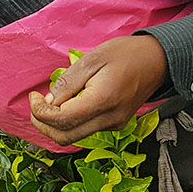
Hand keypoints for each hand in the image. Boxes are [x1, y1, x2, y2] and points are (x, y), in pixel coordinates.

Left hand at [28, 35, 167, 145]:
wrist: (158, 60)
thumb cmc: (126, 54)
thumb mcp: (92, 59)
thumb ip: (68, 82)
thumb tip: (48, 102)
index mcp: (103, 100)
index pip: (62, 120)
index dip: (40, 112)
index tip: (34, 96)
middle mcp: (110, 119)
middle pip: (65, 137)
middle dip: (43, 124)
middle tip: (36, 104)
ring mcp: (114, 124)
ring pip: (74, 137)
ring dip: (55, 125)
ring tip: (51, 103)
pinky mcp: (116, 124)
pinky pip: (85, 130)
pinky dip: (70, 122)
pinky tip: (68, 103)